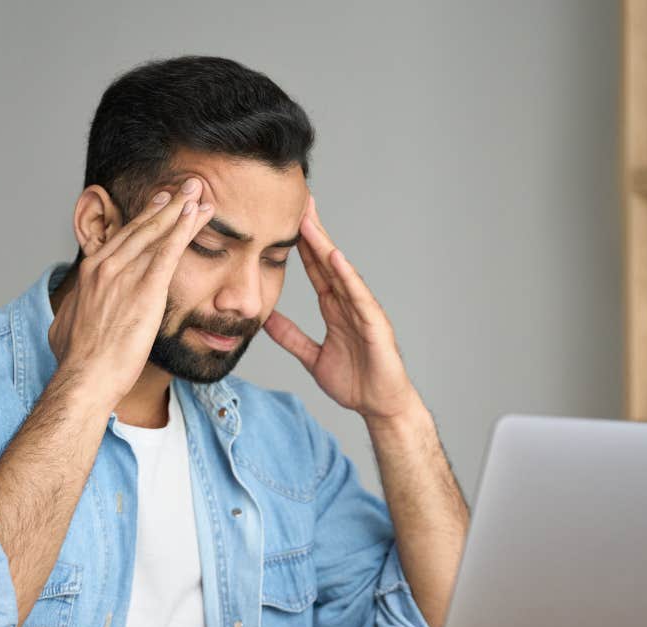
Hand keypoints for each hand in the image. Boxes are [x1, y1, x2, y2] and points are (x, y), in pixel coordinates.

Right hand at [49, 179, 213, 403]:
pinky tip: (197, 214)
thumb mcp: (64, 325)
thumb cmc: (76, 359)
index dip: (145, 219)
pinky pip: (168, 252)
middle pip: (143, 228)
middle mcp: (106, 265)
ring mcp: (125, 275)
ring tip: (199, 192)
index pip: (123, 237)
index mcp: (90, 270)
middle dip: (168, 204)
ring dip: (182, 210)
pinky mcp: (145, 290)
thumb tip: (67, 313)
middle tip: (187, 187)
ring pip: (158, 233)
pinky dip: (183, 229)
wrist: (86, 376)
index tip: (160, 204)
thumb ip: (71, 310)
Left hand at [263, 196, 418, 422]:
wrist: (379, 406)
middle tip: (298, 201)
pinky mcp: (375, 325)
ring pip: (340, 273)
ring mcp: (363, 311)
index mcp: (335, 308)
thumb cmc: (355, 382)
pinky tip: (334, 257)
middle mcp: (349, 303)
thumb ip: (291, 338)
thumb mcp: (312, 357)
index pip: (315, 270)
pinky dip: (347, 276)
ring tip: (309, 221)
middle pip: (327, 261)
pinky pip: (359, 297)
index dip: (300, 246)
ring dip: (325, 246)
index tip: (284, 220)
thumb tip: (267, 321)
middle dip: (312, 232)